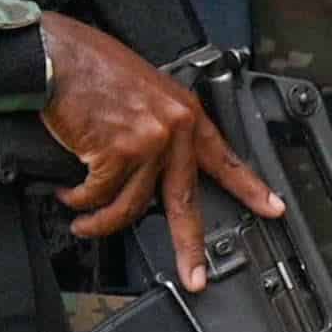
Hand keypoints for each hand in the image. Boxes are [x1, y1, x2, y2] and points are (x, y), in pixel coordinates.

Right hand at [34, 12, 277, 287]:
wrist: (58, 56)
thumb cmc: (92, 69)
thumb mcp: (144, 92)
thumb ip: (158, 129)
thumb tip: (152, 173)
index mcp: (185, 113)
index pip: (225, 158)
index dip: (251, 187)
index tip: (273, 208)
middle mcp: (174, 129)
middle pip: (185, 200)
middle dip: (189, 245)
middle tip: (195, 276)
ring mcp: (149, 141)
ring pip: (132, 206)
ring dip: (102, 222)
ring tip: (84, 222)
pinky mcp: (118, 152)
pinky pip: (100, 196)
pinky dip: (81, 202)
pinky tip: (70, 195)